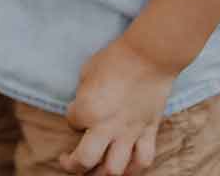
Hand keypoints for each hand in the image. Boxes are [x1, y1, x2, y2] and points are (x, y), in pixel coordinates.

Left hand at [58, 37, 176, 174]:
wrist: (149, 56)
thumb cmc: (114, 59)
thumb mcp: (86, 72)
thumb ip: (82, 95)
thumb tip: (82, 105)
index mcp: (87, 110)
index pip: (71, 122)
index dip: (71, 117)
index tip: (75, 109)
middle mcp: (107, 127)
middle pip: (86, 160)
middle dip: (74, 165)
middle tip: (70, 162)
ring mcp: (130, 132)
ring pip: (115, 169)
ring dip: (103, 172)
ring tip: (97, 169)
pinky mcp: (149, 131)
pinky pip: (143, 159)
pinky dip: (134, 167)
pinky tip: (126, 165)